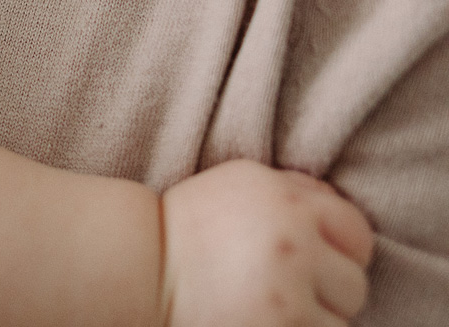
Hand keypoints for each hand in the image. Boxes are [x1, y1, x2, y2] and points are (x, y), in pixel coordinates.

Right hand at [161, 160, 372, 325]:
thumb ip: (295, 190)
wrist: (142, 269)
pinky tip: (266, 321)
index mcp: (286, 201)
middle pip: (354, 282)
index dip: (341, 249)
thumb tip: (338, 206)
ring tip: (273, 307)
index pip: (357, 232)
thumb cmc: (190, 226)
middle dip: (328, 289)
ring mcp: (288, 293)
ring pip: (340, 320)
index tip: (314, 258)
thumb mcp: (240, 185)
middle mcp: (293, 244)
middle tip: (287, 287)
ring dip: (314, 319)